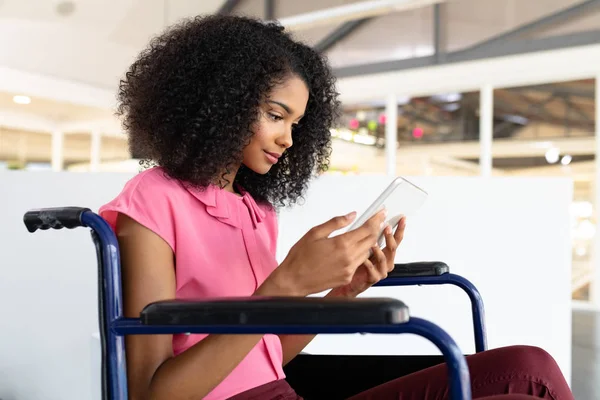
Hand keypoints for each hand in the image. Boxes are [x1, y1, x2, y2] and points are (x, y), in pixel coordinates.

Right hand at [258, 209, 387, 296]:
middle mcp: (349, 258)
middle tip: (378, 220)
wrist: (293, 280)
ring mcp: (349, 269)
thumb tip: (352, 215)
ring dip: (369, 242)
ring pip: (367, 252)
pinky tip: (355, 249)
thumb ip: (336, 223)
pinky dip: (360, 254)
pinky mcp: (347, 278)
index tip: (380, 213)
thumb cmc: (300, 257)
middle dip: (376, 229)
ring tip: (367, 234)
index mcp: (341, 244)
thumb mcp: (315, 233)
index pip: (366, 229)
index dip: (376, 219)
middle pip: (371, 240)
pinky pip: (359, 263)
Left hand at [330, 216, 405, 297]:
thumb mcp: (363, 247)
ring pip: (384, 259)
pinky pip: (373, 271)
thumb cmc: (356, 265)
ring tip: (373, 243)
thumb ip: (369, 237)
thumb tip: (371, 221)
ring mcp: (381, 270)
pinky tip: (364, 259)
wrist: (349, 283)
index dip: (400, 228)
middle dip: (390, 237)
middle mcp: (385, 261)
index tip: (402, 219)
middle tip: (386, 228)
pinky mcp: (373, 279)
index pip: (396, 239)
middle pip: (393, 248)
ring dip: (379, 250)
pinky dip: (368, 264)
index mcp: (385, 252)